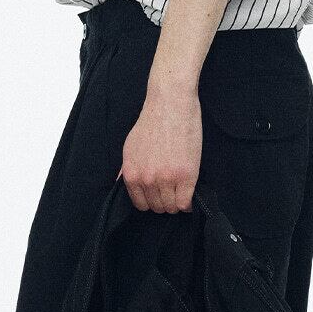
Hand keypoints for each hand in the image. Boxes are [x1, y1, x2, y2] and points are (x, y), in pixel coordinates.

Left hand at [117, 82, 202, 213]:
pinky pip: (185, 203)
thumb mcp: (130, 147)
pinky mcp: (186, 176)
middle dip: (164, 201)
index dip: (151, 201)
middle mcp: (147, 180)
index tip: (158, 196)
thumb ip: (127, 169)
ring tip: (181, 192)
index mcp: (132, 174)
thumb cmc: (152, 121)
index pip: (140, 204)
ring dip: (176, 202)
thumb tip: (123, 183)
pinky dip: (188, 203)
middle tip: (171, 191)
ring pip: (171, 207)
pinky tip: (189, 194)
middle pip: (157, 207)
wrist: (171, 104)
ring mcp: (167, 179)